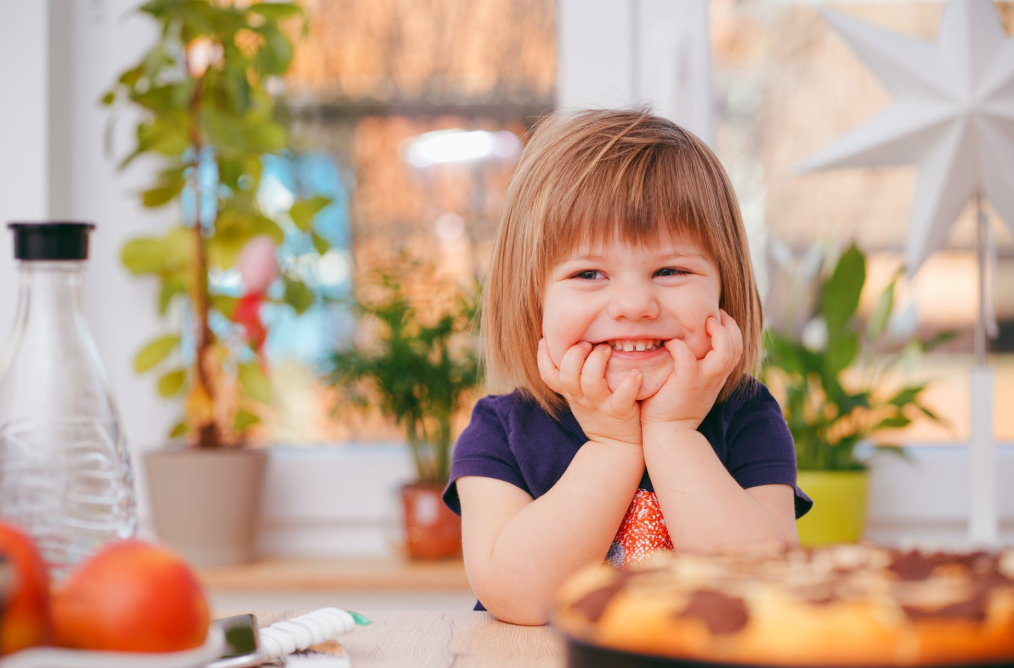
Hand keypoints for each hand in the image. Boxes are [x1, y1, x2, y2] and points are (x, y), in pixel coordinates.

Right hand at [537, 338, 642, 446]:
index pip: (548, 376)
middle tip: (588, 343)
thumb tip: (571, 344)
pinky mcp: (619, 412)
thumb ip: (574, 375)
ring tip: (607, 349)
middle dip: (575, 354)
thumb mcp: (579, 397)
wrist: (616, 446)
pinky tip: (635, 373)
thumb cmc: (599, 413)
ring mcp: (600, 405)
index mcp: (571, 392)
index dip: (543, 358)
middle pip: (567, 375)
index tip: (545, 340)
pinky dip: (629, 384)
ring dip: (597, 361)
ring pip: (590, 382)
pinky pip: (622, 397)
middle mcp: (581, 398)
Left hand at [640, 310, 743, 430]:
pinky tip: (670, 343)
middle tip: (715, 315)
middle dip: (730, 326)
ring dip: (718, 333)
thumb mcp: (691, 386)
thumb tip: (686, 347)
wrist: (668, 434)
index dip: (731, 330)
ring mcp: (703, 380)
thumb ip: (695, 368)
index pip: (736, 349)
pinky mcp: (686, 383)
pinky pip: (687, 357)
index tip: (718, 318)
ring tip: (705, 323)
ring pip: (725, 352)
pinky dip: (679, 346)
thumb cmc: (673, 408)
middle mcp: (715, 377)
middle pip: (737, 347)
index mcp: (717, 376)